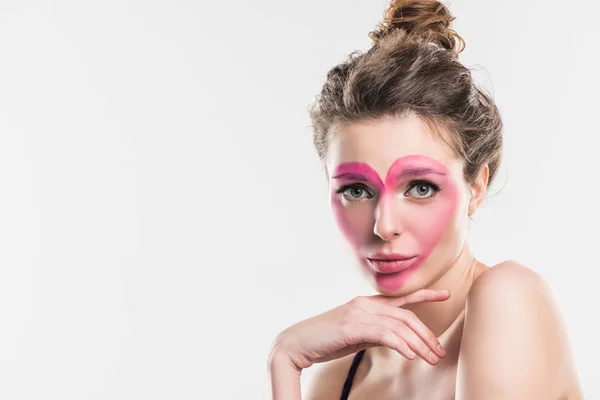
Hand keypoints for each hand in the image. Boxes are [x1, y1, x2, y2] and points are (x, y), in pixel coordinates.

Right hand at [269, 288, 450, 370]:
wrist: (297, 343)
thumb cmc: (326, 340)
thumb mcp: (356, 334)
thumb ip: (375, 331)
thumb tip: (396, 339)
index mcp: (366, 303)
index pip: (402, 298)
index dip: (425, 295)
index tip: (445, 294)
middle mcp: (364, 304)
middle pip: (406, 316)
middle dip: (426, 335)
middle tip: (439, 352)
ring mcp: (358, 313)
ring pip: (399, 326)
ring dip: (418, 344)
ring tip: (430, 359)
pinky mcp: (351, 326)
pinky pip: (384, 334)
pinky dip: (400, 345)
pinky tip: (409, 356)